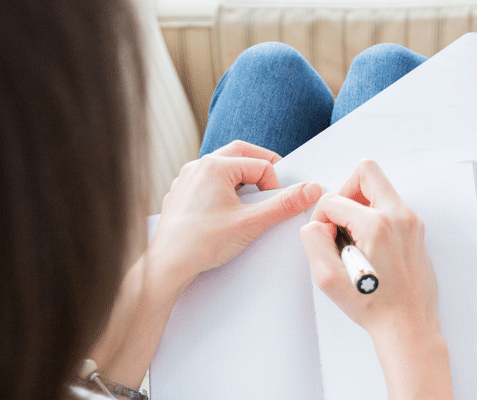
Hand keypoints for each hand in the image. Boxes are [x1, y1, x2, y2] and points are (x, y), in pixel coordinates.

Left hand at [148, 140, 321, 291]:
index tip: (276, 206)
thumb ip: (284, 204)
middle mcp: (197, 166)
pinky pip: (207, 181)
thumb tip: (310, 190)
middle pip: (239, 153)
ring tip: (251, 198)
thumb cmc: (201, 243)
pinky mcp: (180, 194)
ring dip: (241, 177)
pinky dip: (223, 188)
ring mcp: (186, 179)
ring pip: (222, 167)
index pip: (260, 165)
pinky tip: (227, 210)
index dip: (275, 185)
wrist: (167, 266)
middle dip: (261, 167)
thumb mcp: (251, 223)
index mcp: (215, 166)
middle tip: (274, 183)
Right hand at [300, 159, 438, 339]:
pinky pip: (389, 206)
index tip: (326, 239)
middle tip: (339, 220)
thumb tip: (316, 223)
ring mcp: (411, 221)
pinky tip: (367, 245)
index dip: (320, 218)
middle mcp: (399, 216)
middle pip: (366, 171)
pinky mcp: (415, 230)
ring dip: (359, 204)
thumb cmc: (375, 306)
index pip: (334, 200)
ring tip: (353, 236)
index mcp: (378, 225)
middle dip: (344, 191)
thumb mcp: (328, 278)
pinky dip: (373, 216)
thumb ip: (312, 240)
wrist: (407, 326)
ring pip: (379, 187)